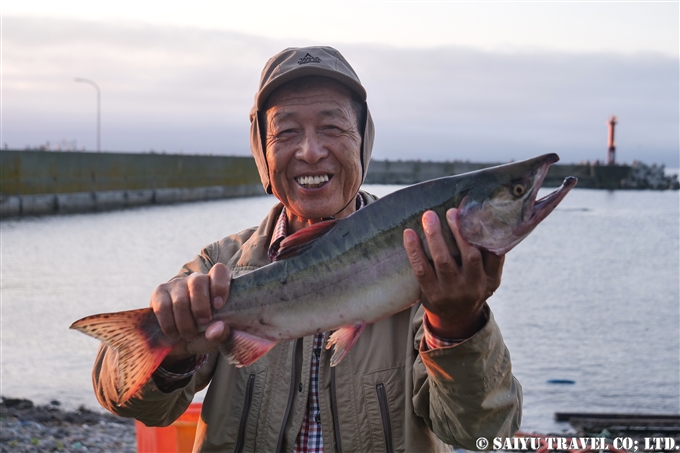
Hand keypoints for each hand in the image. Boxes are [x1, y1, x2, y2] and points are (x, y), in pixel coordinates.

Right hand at [150, 263, 231, 363]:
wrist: (181, 340)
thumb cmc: (206, 333)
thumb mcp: (218, 336)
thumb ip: (224, 334)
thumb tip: (217, 329)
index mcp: (216, 284)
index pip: (219, 271)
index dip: (220, 286)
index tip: (219, 305)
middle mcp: (196, 279)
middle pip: (198, 282)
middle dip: (201, 307)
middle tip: (203, 323)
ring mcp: (176, 284)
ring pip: (180, 299)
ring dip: (185, 322)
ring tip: (189, 334)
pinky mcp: (159, 293)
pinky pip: (162, 307)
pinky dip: (169, 325)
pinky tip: (174, 333)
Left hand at [403, 208, 503, 338]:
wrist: (456, 319)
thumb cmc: (473, 287)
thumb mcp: (490, 278)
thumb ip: (493, 256)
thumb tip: (493, 222)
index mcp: (489, 278)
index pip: (493, 255)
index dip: (484, 235)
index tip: (474, 215)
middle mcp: (472, 286)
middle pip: (468, 255)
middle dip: (459, 232)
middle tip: (450, 211)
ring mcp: (450, 291)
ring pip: (443, 261)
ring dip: (435, 237)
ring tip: (429, 217)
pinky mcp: (431, 293)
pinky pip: (421, 270)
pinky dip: (414, 251)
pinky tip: (409, 234)